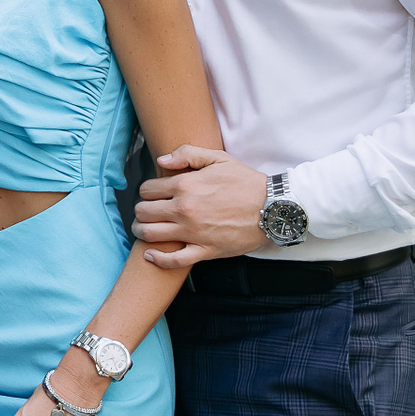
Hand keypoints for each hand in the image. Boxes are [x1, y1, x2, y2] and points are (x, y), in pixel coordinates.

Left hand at [133, 144, 269, 268]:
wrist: (273, 207)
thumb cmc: (246, 182)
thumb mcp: (218, 158)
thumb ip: (187, 154)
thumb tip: (161, 160)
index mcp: (185, 185)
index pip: (147, 190)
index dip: (146, 191)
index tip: (152, 194)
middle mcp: (184, 209)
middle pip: (143, 212)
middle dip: (141, 211)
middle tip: (146, 212)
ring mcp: (193, 232)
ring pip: (150, 234)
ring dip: (142, 231)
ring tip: (144, 229)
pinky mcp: (205, 250)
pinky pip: (174, 261)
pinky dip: (158, 259)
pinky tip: (151, 255)